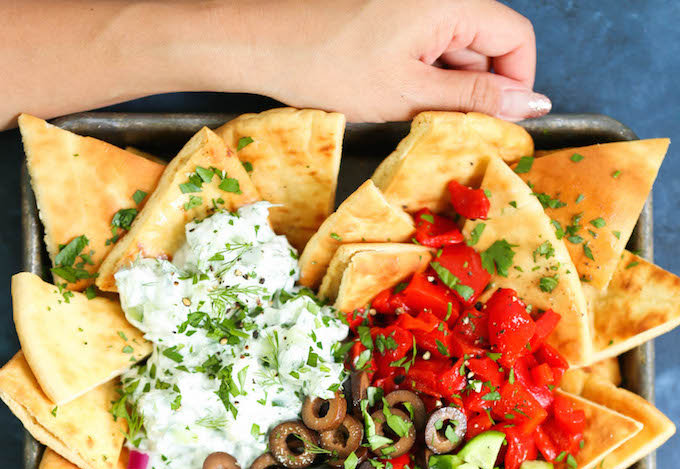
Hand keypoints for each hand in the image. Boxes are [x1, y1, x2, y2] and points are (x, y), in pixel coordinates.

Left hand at [248, 0, 548, 121]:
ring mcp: (415, 1)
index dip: (517, 84)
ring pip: (457, 47)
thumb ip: (475, 99)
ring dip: (449, 87)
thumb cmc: (325, 64)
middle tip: (454, 131)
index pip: (515, 38)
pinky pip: (429, 43)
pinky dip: (425, 74)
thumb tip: (531, 105)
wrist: (262, 42)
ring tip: (413, 112)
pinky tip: (398, 97)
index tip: (502, 124)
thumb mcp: (408, 94)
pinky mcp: (394, 11)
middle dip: (480, 90)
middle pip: (488, 42)